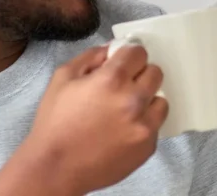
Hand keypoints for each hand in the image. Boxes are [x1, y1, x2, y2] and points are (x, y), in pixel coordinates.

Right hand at [0, 44, 167, 195]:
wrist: (55, 167)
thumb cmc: (55, 123)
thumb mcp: (63, 77)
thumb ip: (92, 56)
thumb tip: (113, 49)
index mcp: (112, 79)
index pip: (139, 53)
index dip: (128, 55)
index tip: (123, 62)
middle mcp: (133, 100)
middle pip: (155, 73)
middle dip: (139, 75)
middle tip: (123, 85)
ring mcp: (144, 125)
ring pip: (161, 100)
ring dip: (147, 100)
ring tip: (125, 109)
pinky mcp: (148, 146)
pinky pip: (156, 125)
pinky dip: (144, 123)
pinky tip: (123, 129)